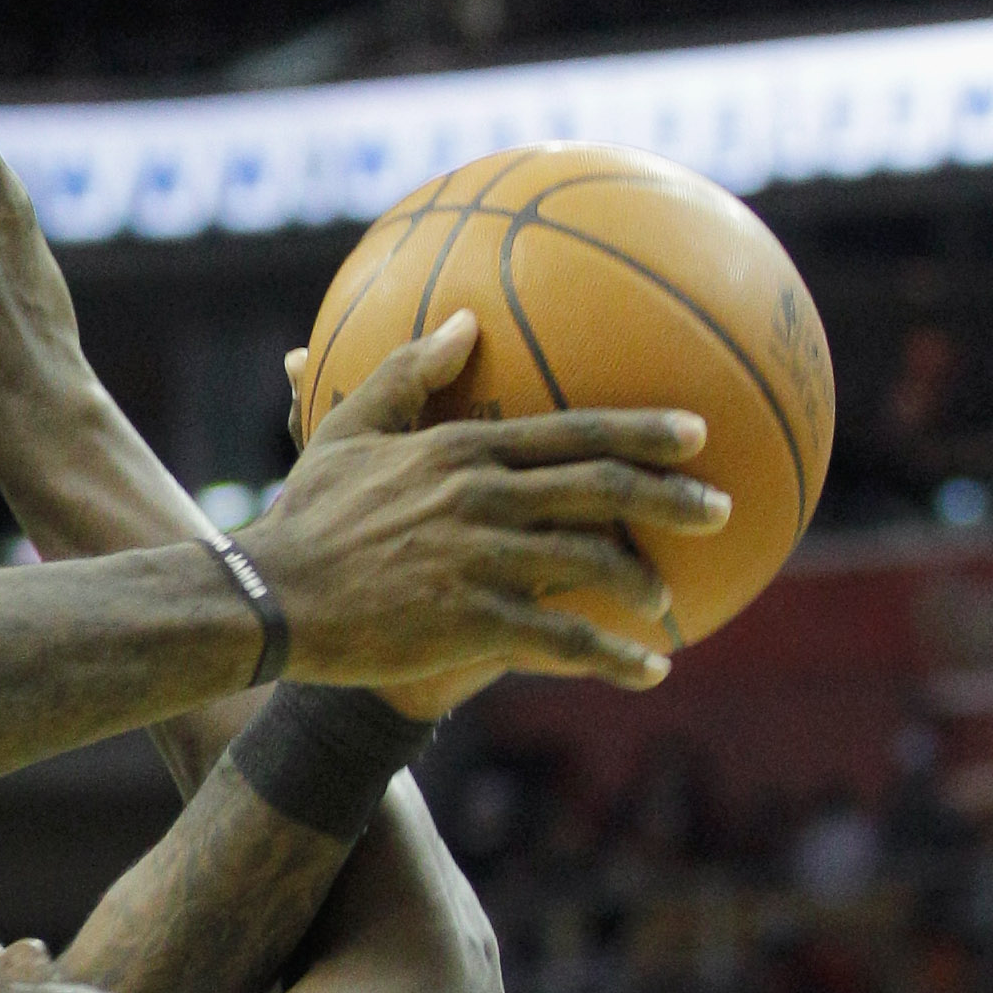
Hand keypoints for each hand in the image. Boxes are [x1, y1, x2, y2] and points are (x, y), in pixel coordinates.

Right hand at [248, 313, 731, 693]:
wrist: (272, 598)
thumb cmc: (307, 516)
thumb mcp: (347, 432)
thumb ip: (406, 372)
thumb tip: (465, 321)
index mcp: (462, 450)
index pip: (572, 432)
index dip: (641, 432)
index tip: (697, 433)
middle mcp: (483, 500)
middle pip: (599, 492)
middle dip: (671, 499)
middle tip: (720, 508)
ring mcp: (481, 562)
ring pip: (590, 565)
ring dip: (643, 582)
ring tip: (672, 600)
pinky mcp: (471, 622)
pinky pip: (561, 640)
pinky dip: (613, 656)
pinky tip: (649, 671)